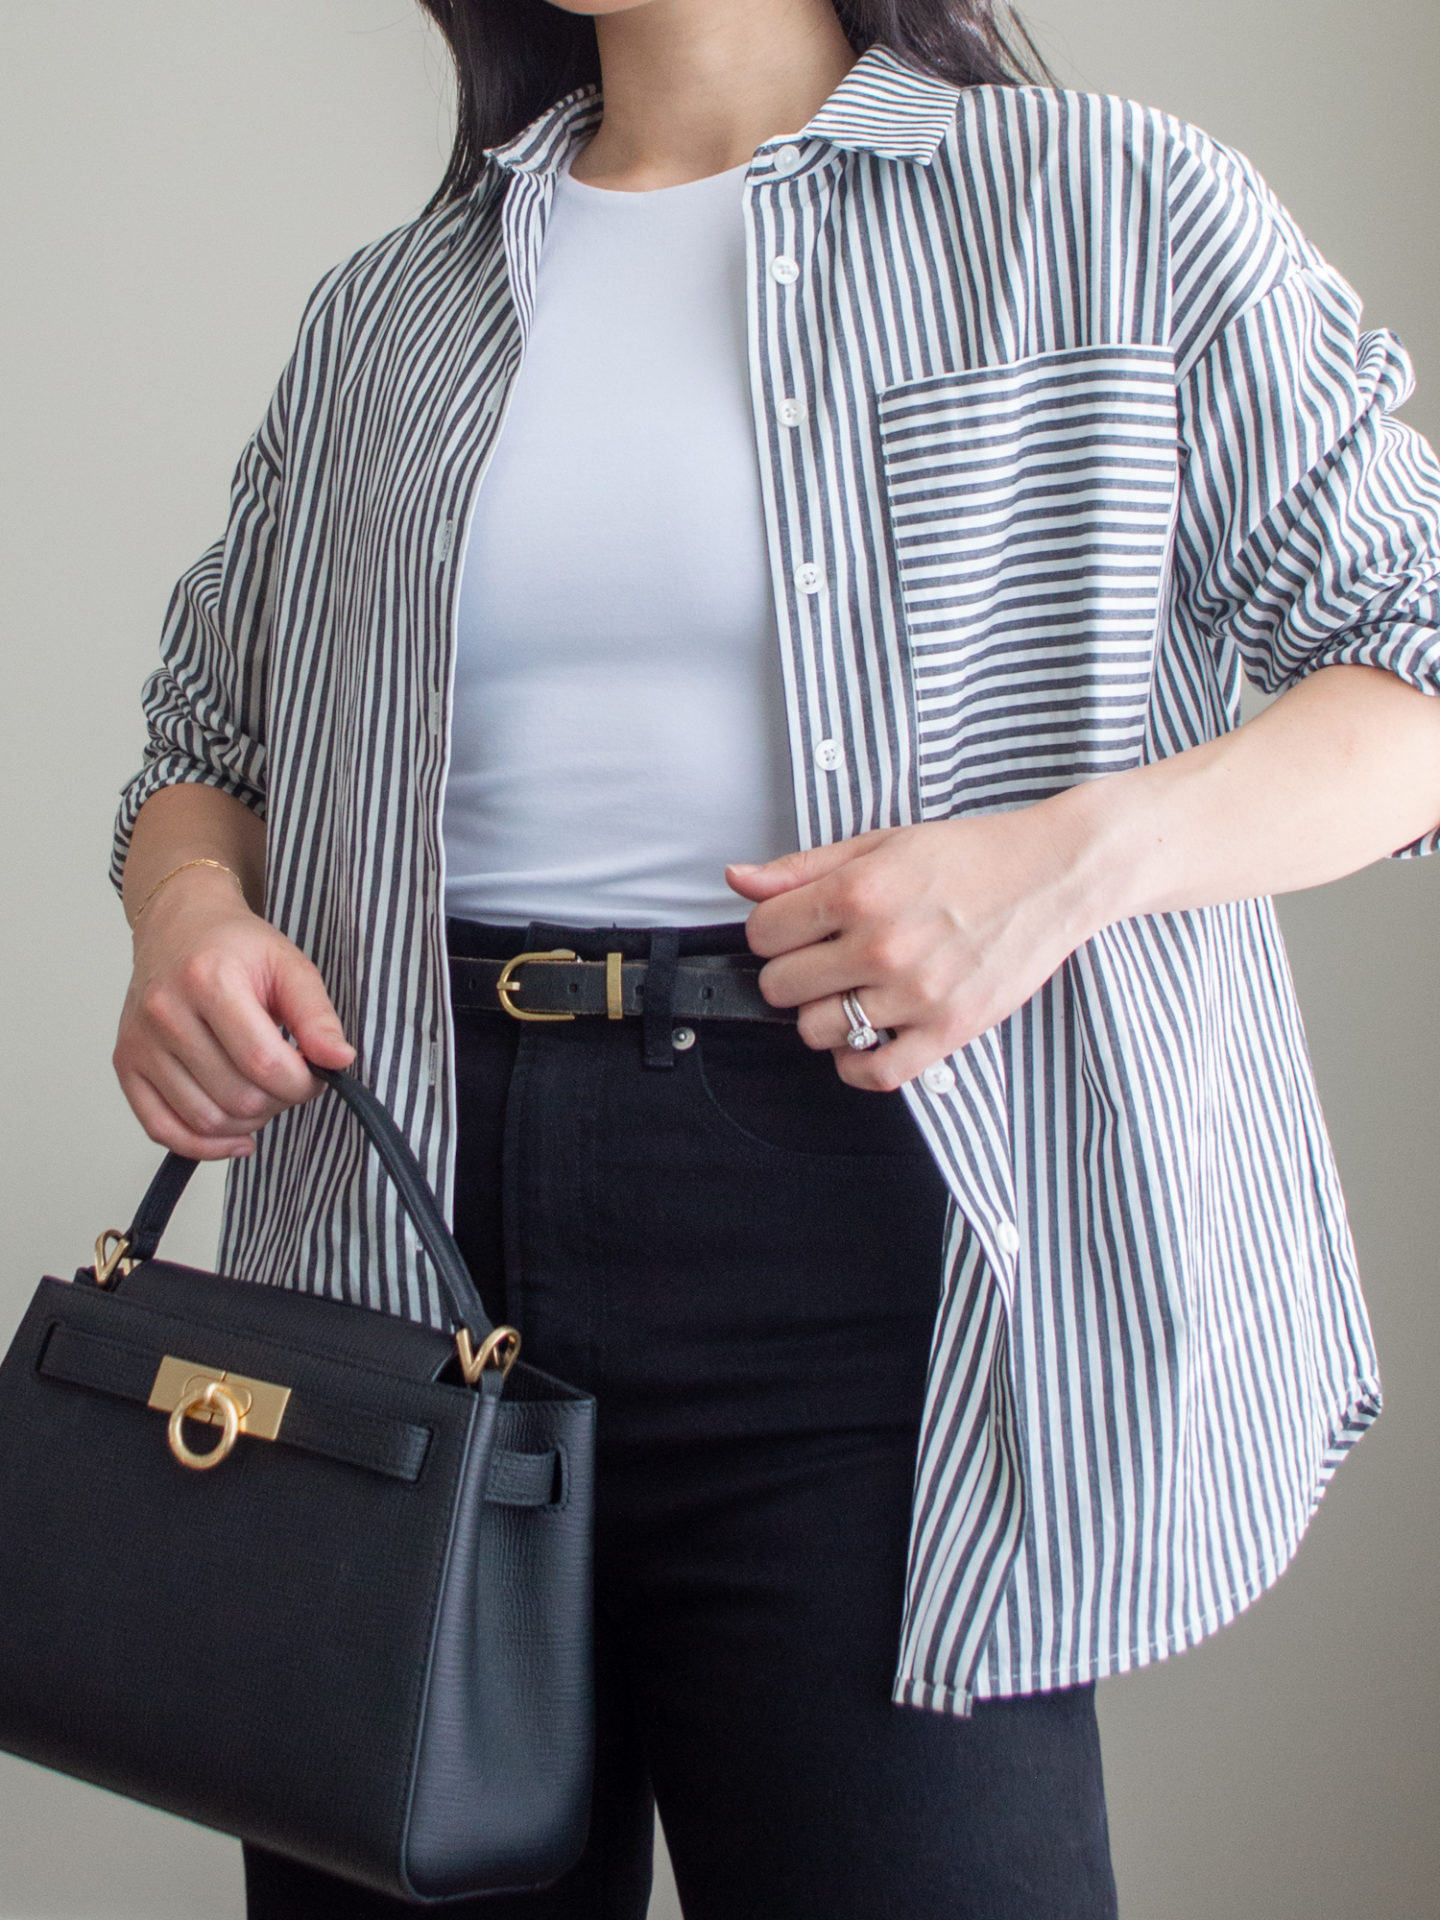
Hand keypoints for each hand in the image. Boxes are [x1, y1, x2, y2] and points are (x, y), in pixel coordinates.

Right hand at [114, 866, 355, 1158]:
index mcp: (208, 979)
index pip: (264, 1063)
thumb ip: (317, 1015)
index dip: (302, 1084)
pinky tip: (235, 1137)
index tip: (315, 1075)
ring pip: (204, 1120)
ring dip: (247, 1124)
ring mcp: (140, 1041)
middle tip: (289, 1081)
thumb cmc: (236, 946)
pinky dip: (202, 1146)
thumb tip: (339, 1061)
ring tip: (263, 1095)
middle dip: (278, 1102)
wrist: (178, 926)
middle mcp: (165, 1012)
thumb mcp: (289, 965)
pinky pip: (161, 1128)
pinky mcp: (125, 1063)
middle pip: (237, 1097)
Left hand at [726, 804, 1093, 1090]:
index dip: (771, 932)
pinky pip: (874, 1073)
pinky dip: (856, 1064)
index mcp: (859, 892)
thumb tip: (738, 879)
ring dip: (823, 1016)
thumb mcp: (879, 845)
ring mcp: (915, 993)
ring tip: (851, 993)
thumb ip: (803, 868)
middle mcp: (882, 945)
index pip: (762, 934)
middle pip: (781, 987)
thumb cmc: (969, 857)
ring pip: (817, 1032)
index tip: (794, 930)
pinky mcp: (948, 1030)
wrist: (1051, 874)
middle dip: (792, 974)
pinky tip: (864, 1037)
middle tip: (823, 961)